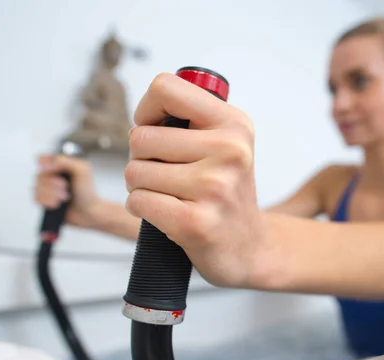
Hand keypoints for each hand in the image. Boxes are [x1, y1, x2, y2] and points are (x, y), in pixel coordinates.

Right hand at [35, 154, 102, 228]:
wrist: (87, 212)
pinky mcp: (44, 200)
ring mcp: (47, 188)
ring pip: (37, 187)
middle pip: (39, 174)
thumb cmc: (87, 192)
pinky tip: (58, 204)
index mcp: (60, 165)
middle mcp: (52, 175)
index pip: (42, 158)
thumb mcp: (82, 170)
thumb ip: (65, 161)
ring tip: (65, 197)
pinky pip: (36, 198)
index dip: (44, 165)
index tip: (53, 171)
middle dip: (53, 184)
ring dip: (52, 194)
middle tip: (66, 187)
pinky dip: (48, 202)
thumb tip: (47, 165)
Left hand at [125, 73, 262, 287]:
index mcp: (234, 124)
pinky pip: (138, 201)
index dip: (147, 111)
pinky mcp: (195, 222)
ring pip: (135, 171)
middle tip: (166, 174)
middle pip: (140, 137)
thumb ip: (191, 118)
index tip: (155, 130)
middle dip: (141, 158)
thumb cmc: (225, 193)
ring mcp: (214, 187)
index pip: (165, 88)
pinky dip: (140, 208)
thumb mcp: (225, 144)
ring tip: (168, 195)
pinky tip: (165, 213)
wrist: (248, 247)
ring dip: (140, 186)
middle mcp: (229, 151)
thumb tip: (146, 112)